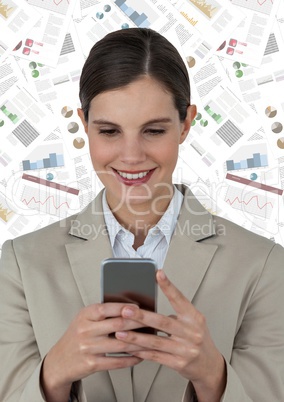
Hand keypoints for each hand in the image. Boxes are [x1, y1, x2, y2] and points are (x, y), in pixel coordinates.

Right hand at [41, 303, 142, 401]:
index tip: (139, 306)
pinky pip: (117, 362)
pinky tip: (140, 355)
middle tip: (152, 322)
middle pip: (117, 325)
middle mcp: (85, 330)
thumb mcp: (85, 319)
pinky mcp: (92, 364)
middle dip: (138, 323)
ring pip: (120, 344)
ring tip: (151, 339)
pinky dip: (131, 359)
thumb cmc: (77, 335)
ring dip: (139, 342)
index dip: (125, 307)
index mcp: (85, 315)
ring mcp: (88, 348)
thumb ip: (103, 313)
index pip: (107, 308)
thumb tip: (130, 307)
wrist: (59, 360)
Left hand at [115, 270, 225, 401]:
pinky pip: (156, 357)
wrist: (209, 364)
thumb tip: (148, 306)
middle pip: (163, 322)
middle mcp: (191, 332)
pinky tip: (130, 348)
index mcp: (194, 317)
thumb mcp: (192, 322)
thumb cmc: (197, 338)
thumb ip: (176, 314)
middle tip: (125, 310)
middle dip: (142, 316)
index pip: (179, 299)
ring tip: (120, 333)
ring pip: (156, 342)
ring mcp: (185, 349)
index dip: (168, 286)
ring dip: (136, 337)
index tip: (158, 274)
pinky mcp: (179, 364)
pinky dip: (141, 352)